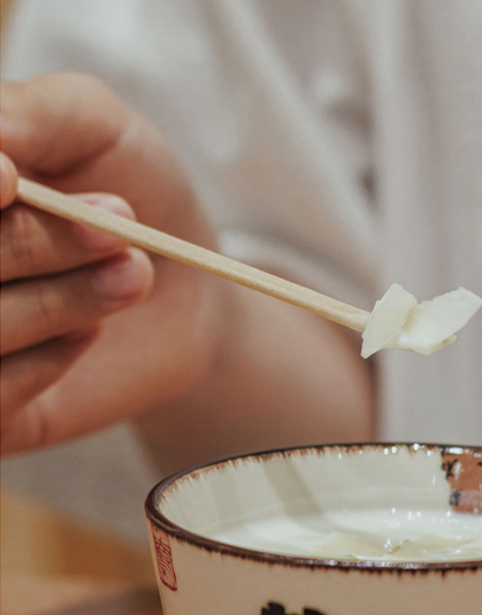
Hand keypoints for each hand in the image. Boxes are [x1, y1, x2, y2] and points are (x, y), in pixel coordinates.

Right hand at [0, 73, 222, 455]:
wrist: (190, 288)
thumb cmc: (135, 195)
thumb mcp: (96, 127)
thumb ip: (34, 113)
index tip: (13, 181)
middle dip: (34, 244)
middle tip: (120, 229)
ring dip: (58, 301)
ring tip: (132, 274)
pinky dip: (48, 360)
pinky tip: (89, 333)